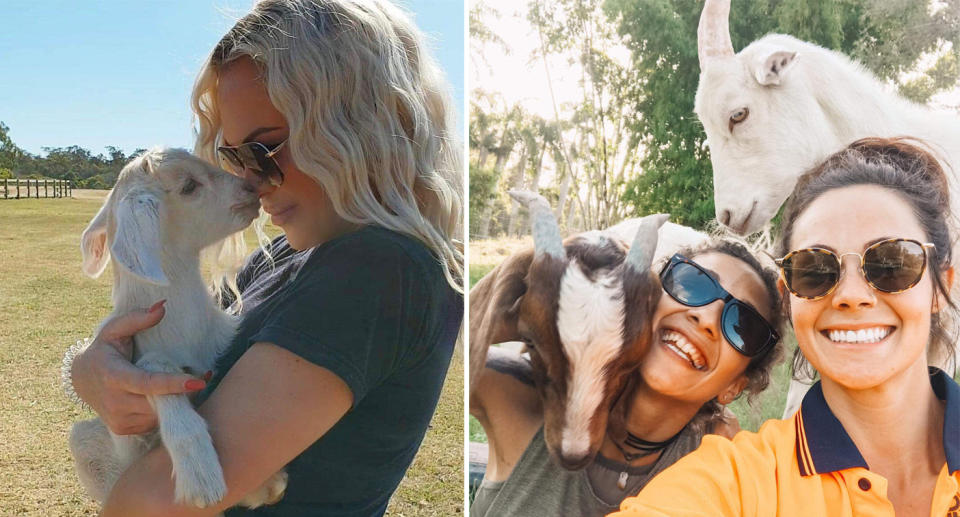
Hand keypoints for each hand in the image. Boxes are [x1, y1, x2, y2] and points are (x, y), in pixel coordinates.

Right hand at [71, 300, 205, 434]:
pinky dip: (164, 410)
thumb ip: (137, 318)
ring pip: (159, 415)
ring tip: (184, 384)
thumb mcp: (114, 330)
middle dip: (182, 392)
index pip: (147, 383)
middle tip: (201, 376)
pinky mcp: (123, 429)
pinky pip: (153, 422)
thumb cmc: (104, 350)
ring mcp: (119, 420)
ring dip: (175, 401)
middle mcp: (115, 403)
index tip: (198, 381)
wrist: (81, 380)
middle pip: (158, 402)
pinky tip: (166, 396)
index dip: (173, 384)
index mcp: (113, 377)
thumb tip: (162, 307)